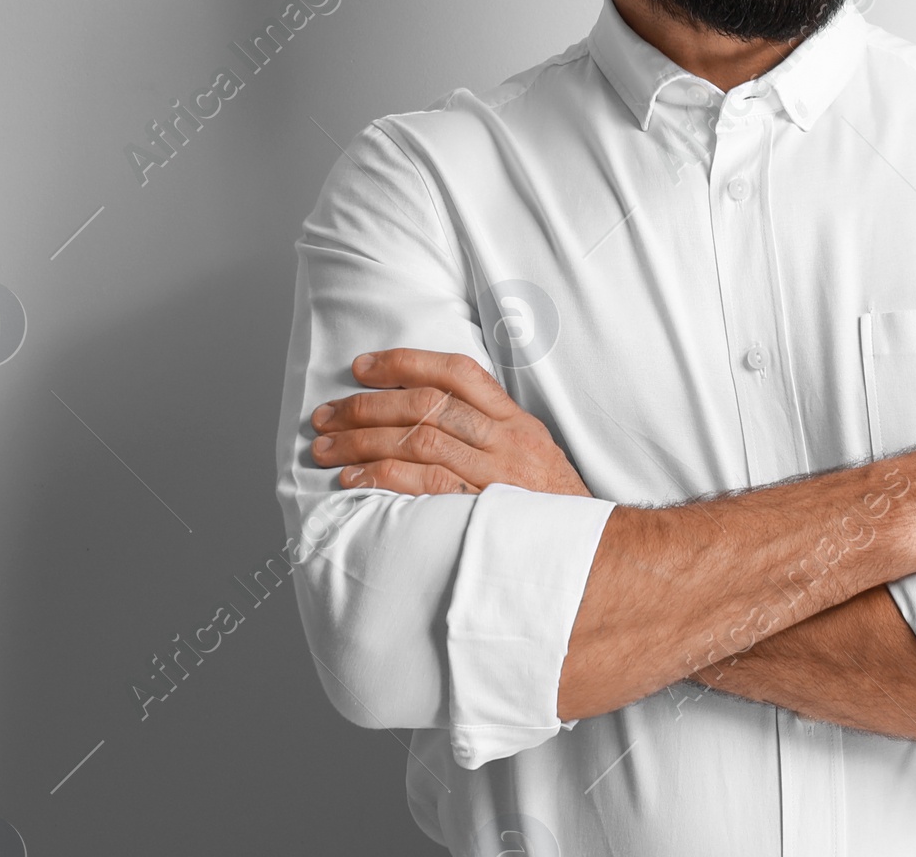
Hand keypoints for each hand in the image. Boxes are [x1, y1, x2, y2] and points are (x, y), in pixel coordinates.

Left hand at [309, 348, 591, 497]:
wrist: (590, 552)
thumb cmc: (550, 504)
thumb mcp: (531, 452)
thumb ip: (488, 428)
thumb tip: (427, 408)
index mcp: (514, 419)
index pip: (458, 372)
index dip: (406, 362)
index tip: (362, 365)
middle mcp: (506, 440)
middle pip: (427, 406)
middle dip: (367, 406)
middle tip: (326, 414)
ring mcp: (495, 476)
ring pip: (419, 441)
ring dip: (362, 442)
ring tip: (325, 447)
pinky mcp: (482, 512)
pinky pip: (425, 486)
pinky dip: (384, 479)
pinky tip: (354, 479)